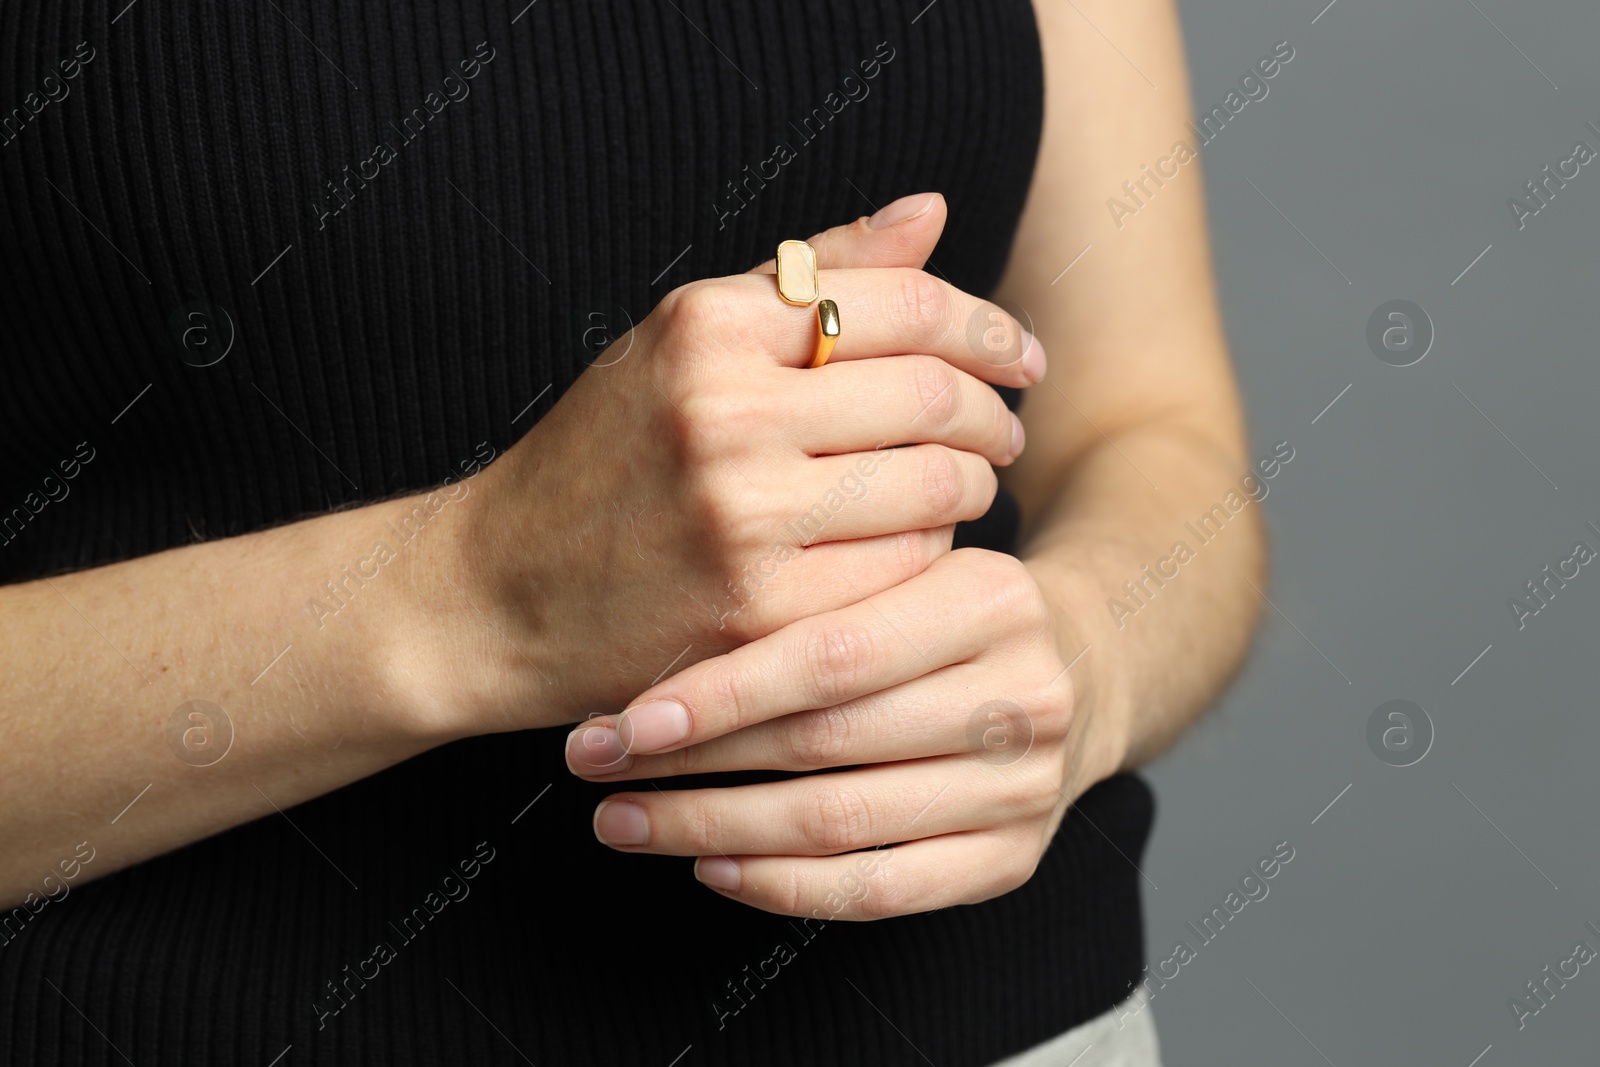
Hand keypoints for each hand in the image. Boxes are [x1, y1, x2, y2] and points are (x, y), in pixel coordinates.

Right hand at [455, 195, 1044, 725]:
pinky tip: (908, 550)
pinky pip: (902, 575)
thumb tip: (931, 210)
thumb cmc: (601, 458)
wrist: (494, 591)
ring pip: (935, 489)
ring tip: (960, 488)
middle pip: (936, 396)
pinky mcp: (756, 614)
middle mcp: (724, 414)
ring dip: (972, 489)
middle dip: (997, 415)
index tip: (1020, 357)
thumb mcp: (680, 341)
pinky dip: (927, 557)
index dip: (990, 328)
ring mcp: (740, 519)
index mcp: (708, 327)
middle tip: (1006, 432)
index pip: (907, 302)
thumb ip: (810, 275)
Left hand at [564, 548, 1131, 918]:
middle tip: (596, 763)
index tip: (627, 717)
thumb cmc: (949, 610)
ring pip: (840, 824)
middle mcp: (1022, 695)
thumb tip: (654, 643)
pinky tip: (710, 864)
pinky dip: (781, 886)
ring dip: (712, 829)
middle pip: (827, 744)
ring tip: (626, 819)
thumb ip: (816, 589)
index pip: (832, 656)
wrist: (1079, 665)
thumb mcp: (905, 563)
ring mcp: (1024, 786)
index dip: (721, 693)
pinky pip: (879, 892)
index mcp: (989, 599)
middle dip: (692, 763)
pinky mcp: (1012, 858)